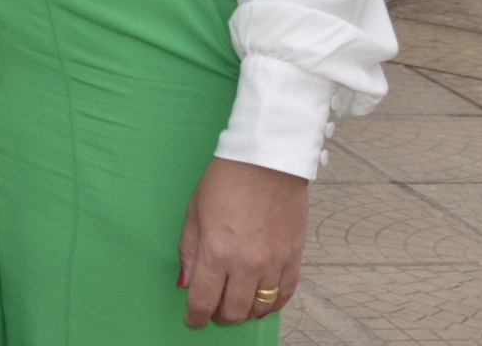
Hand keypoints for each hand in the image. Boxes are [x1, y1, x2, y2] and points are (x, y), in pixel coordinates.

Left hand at [179, 157, 306, 328]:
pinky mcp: (294, 258)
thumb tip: (186, 282)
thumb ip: (189, 251)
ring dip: (245, 312)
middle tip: (213, 311)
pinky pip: (284, 295)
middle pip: (233, 311)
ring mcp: (274, 263)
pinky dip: (272, 305)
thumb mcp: (194, 211)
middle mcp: (247, 264)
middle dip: (219, 316)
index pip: (204, 301)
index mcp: (217, 252)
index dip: (195, 317)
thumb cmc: (225, 181)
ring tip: (236, 305)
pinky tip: (262, 302)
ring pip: (259, 308)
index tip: (192, 320)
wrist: (267, 161)